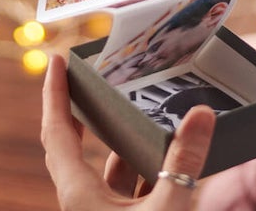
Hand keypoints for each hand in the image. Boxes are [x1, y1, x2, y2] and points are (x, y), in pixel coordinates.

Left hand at [41, 54, 215, 209]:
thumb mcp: (166, 208)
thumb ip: (183, 163)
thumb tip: (201, 114)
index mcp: (78, 193)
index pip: (56, 131)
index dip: (53, 93)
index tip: (55, 60)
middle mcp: (81, 202)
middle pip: (69, 144)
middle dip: (76, 108)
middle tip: (83, 76)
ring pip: (104, 169)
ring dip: (119, 140)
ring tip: (138, 108)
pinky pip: (126, 189)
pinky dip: (141, 168)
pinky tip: (164, 157)